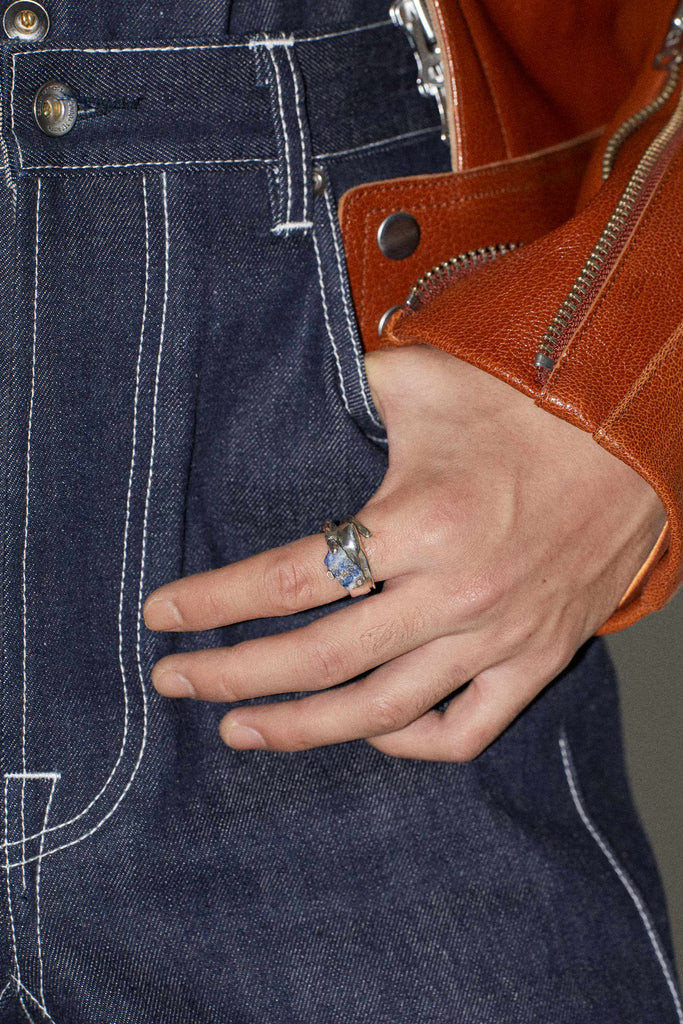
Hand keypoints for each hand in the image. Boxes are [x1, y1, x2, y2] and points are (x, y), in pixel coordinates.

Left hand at [143, 345, 665, 759]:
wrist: (633, 432)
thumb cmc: (526, 401)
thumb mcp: (424, 378)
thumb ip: (346, 388)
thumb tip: (286, 386)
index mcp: (421, 521)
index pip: (291, 579)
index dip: (215, 602)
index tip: (162, 616)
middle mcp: (456, 592)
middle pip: (319, 659)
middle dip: (232, 676)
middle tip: (175, 680)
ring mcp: (500, 637)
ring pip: (380, 713)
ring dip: (299, 729)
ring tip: (238, 730)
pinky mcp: (537, 659)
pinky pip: (464, 732)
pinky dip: (406, 744)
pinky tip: (365, 729)